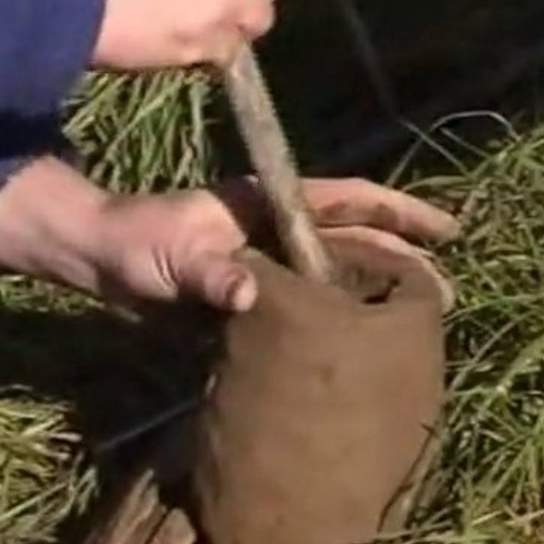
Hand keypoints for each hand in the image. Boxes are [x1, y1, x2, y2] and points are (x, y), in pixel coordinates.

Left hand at [0, 157, 459, 311]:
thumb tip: (250, 296)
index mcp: (270, 204)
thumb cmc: (134, 243)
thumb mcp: (171, 254)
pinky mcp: (255, 291)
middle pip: (354, 239)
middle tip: (444, 295)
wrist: (97, 261)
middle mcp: (278, 228)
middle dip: (400, 261)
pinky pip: (308, 301)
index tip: (445, 230)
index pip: (350, 201)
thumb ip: (210, 272)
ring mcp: (268, 259)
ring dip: (374, 291)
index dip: (400, 214)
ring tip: (414, 321)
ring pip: (336, 271)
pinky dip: (335, 316)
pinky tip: (356, 343)